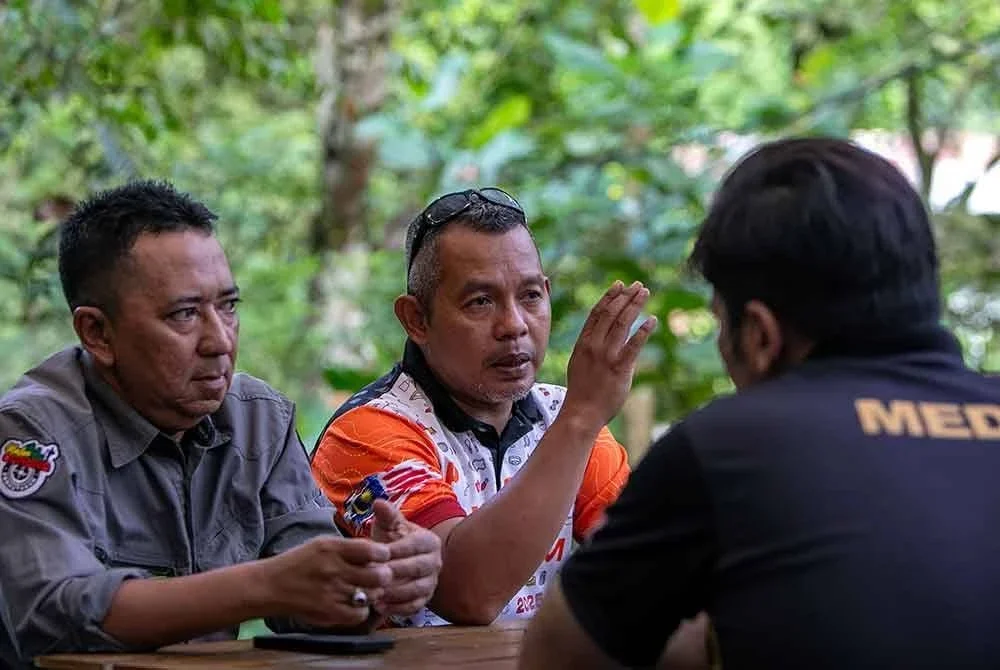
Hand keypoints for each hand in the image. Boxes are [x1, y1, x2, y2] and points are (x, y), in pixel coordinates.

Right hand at [257, 533, 392, 627]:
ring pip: (371, 595)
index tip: (382, 557)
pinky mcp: (327, 611)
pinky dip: (362, 610)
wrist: (271, 585)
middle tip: (381, 576)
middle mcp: (334, 569)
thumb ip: (349, 547)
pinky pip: (359, 614)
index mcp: (333, 548)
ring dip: (374, 593)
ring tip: (368, 590)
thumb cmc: (299, 563)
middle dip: (384, 575)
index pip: (373, 550)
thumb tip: (378, 550)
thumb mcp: (322, 544)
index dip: (383, 554)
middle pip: (378, 575)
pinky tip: (356, 604)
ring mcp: (331, 592)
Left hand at [370, 499, 441, 616]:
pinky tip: (380, 607)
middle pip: (416, 568)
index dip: (395, 549)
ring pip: (416, 590)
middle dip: (394, 572)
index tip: (376, 553)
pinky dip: (398, 608)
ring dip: (395, 593)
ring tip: (375, 593)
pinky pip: (414, 606)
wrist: (397, 560)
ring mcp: (432, 582)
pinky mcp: (425, 599)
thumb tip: (378, 503)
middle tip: (373, 576)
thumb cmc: (392, 540)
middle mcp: (435, 562)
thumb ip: (386, 515)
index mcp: (429, 541)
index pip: (414, 545)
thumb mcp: (389, 525)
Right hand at [562, 280, 656, 429]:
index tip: (619, 285)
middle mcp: (594, 345)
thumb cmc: (581, 391)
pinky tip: (652, 320)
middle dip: (625, 296)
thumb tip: (602, 338)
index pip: (597, 313)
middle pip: (611, 313)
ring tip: (644, 293)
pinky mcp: (619, 368)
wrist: (580, 413)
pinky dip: (644, 330)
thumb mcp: (580, 363)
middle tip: (638, 286)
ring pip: (622, 323)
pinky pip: (634, 345)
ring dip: (634, 305)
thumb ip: (590, 348)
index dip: (609, 297)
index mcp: (583, 343)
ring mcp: (606, 356)